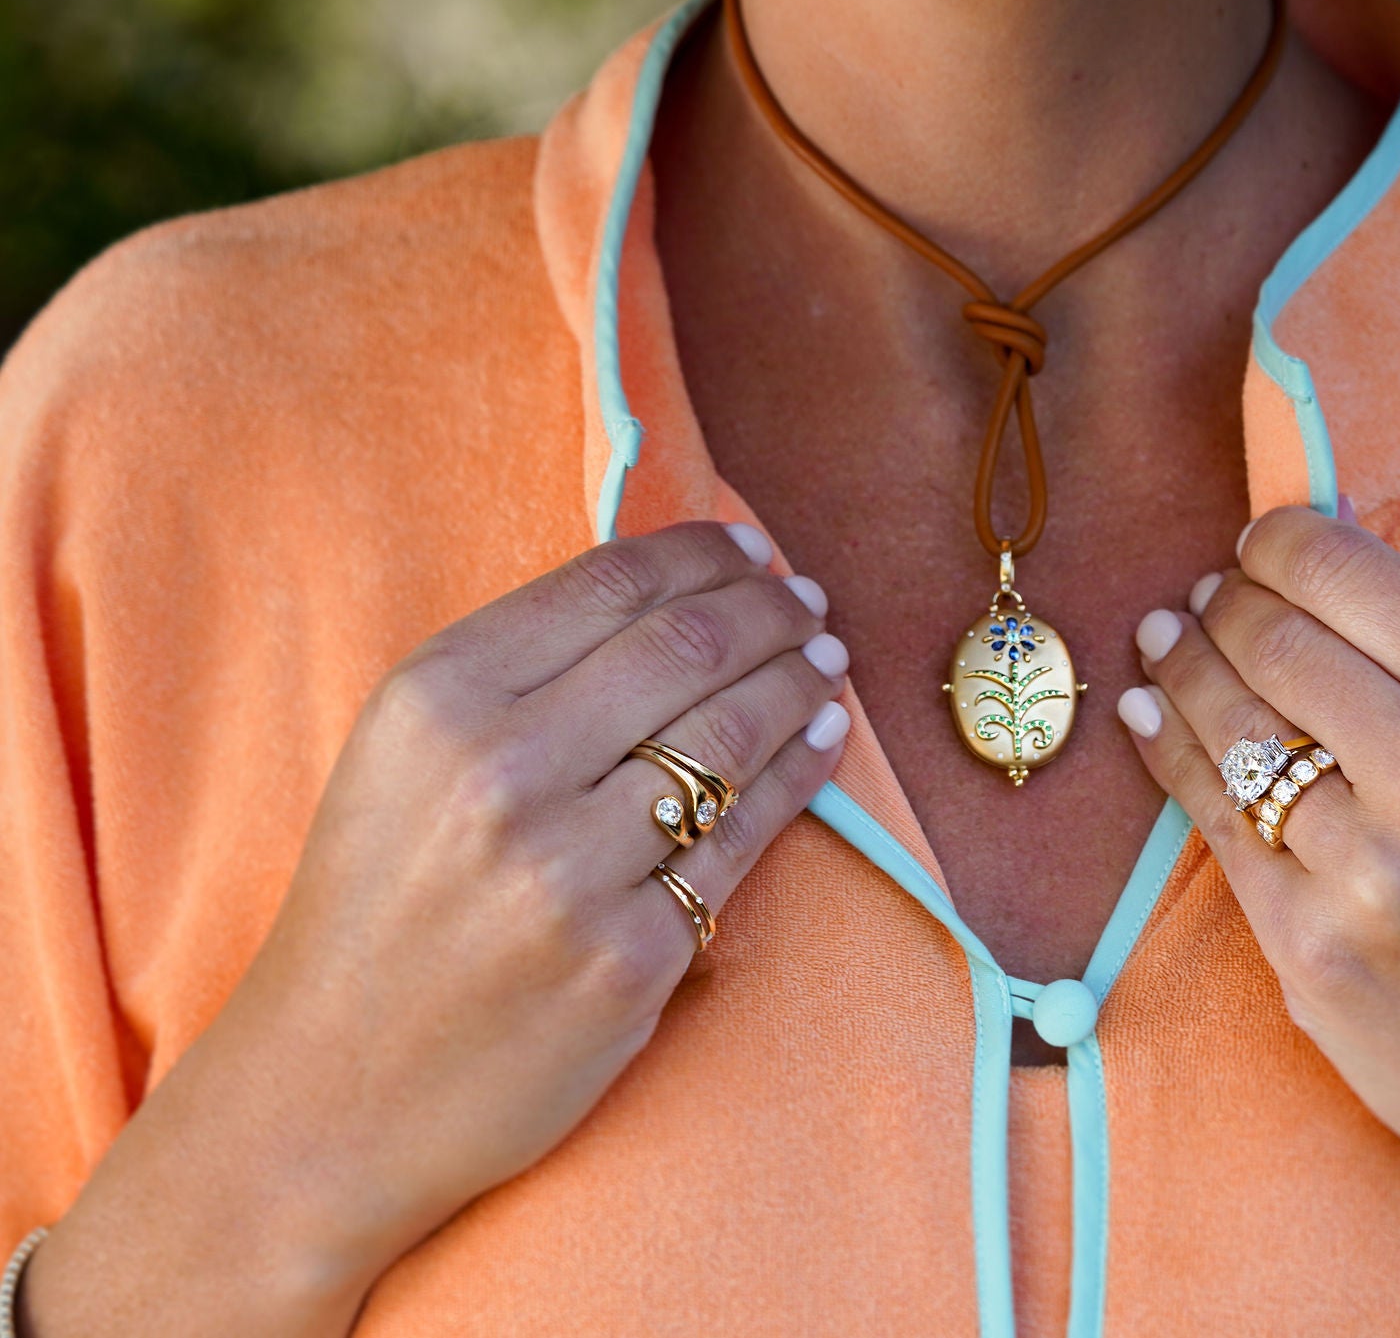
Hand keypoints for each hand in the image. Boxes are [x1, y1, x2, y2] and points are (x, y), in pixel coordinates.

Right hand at [22, 520, 852, 1335]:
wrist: (329, 1093)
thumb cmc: (377, 907)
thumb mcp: (406, 757)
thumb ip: (519, 670)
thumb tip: (671, 589)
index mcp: (438, 700)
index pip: (611, 585)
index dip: (704, 555)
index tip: (752, 549)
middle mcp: (502, 773)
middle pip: (687, 647)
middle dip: (769, 610)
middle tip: (807, 600)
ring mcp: (569, 872)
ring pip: (731, 736)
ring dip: (800, 680)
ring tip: (826, 659)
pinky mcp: (630, 959)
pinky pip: (744, 840)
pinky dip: (800, 775)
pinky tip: (823, 740)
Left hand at [1115, 504, 1399, 1336]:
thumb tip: (1322, 534)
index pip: (1346, 572)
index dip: (1276, 542)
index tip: (1256, 544)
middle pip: (1275, 639)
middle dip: (1223, 604)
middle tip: (1204, 598)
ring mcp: (1369, 873)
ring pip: (1229, 724)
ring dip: (1179, 665)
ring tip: (1164, 640)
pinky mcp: (1310, 950)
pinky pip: (1211, 820)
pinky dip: (1167, 750)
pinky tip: (1149, 716)